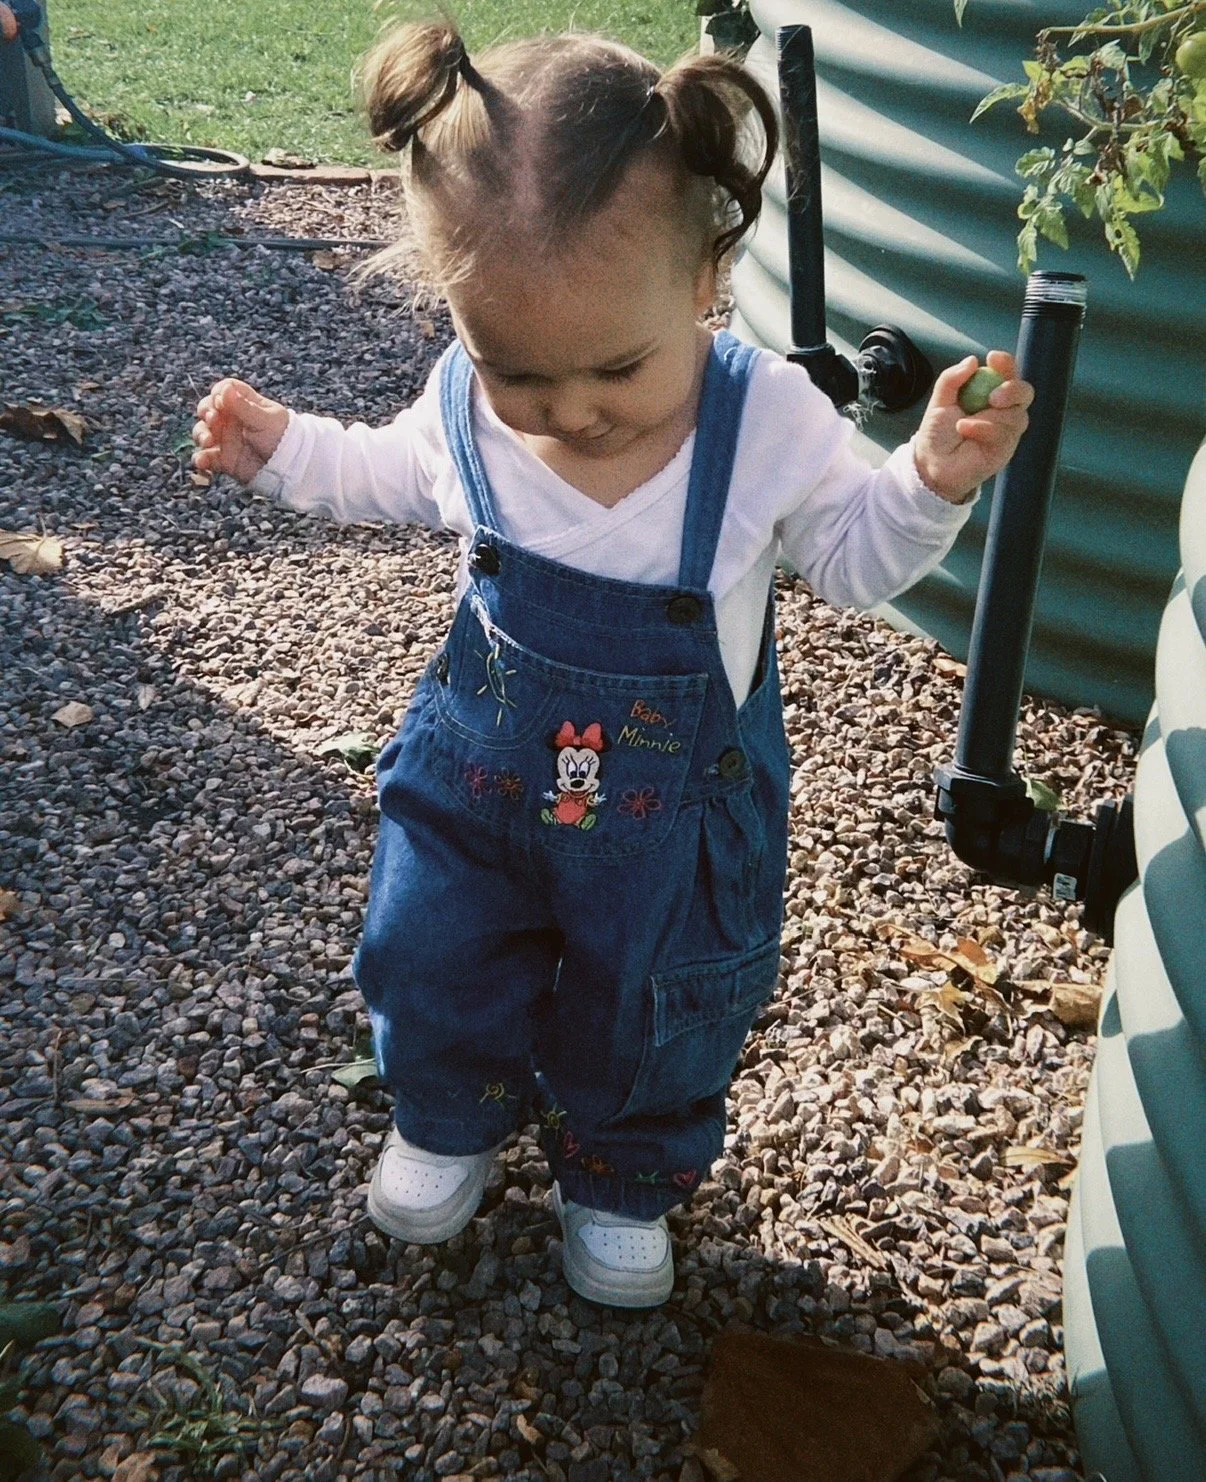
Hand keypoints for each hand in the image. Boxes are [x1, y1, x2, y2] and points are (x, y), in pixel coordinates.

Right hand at [191, 378, 289, 484]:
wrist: (291, 469)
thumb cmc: (284, 439)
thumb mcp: (265, 420)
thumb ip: (243, 406)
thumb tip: (224, 389)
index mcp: (245, 405)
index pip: (225, 390)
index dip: (218, 392)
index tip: (219, 401)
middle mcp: (233, 420)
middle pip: (208, 408)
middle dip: (205, 412)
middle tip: (212, 420)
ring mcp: (227, 439)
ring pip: (203, 431)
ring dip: (200, 434)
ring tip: (208, 441)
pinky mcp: (224, 459)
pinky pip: (206, 457)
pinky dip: (201, 458)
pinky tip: (202, 461)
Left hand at [912, 351, 1033, 502]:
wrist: (931, 464)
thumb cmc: (937, 434)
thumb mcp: (939, 401)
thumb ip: (951, 379)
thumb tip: (972, 360)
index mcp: (990, 394)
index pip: (1007, 374)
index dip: (1006, 364)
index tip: (993, 357)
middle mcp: (1004, 410)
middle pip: (1025, 392)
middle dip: (1013, 390)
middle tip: (993, 397)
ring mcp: (1007, 431)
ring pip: (1016, 416)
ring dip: (988, 418)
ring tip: (962, 424)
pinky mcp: (1006, 449)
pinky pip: (1004, 434)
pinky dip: (983, 429)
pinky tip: (966, 432)